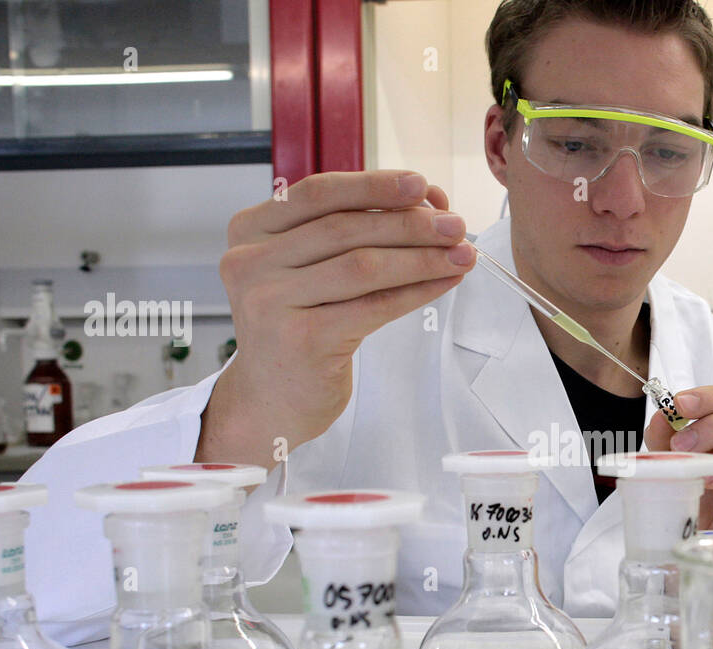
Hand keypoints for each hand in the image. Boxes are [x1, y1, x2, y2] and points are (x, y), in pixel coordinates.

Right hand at [200, 170, 475, 463]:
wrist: (271, 399)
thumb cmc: (299, 326)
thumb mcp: (309, 270)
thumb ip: (350, 233)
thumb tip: (424, 201)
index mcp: (250, 231)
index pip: (318, 194)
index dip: (374, 185)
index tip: (421, 184)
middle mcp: (251, 262)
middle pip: (346, 229)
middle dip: (409, 223)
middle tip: (456, 225)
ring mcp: (271, 302)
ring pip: (363, 266)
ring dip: (421, 257)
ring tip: (461, 254)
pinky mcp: (302, 339)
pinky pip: (374, 306)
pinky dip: (416, 292)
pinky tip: (444, 283)